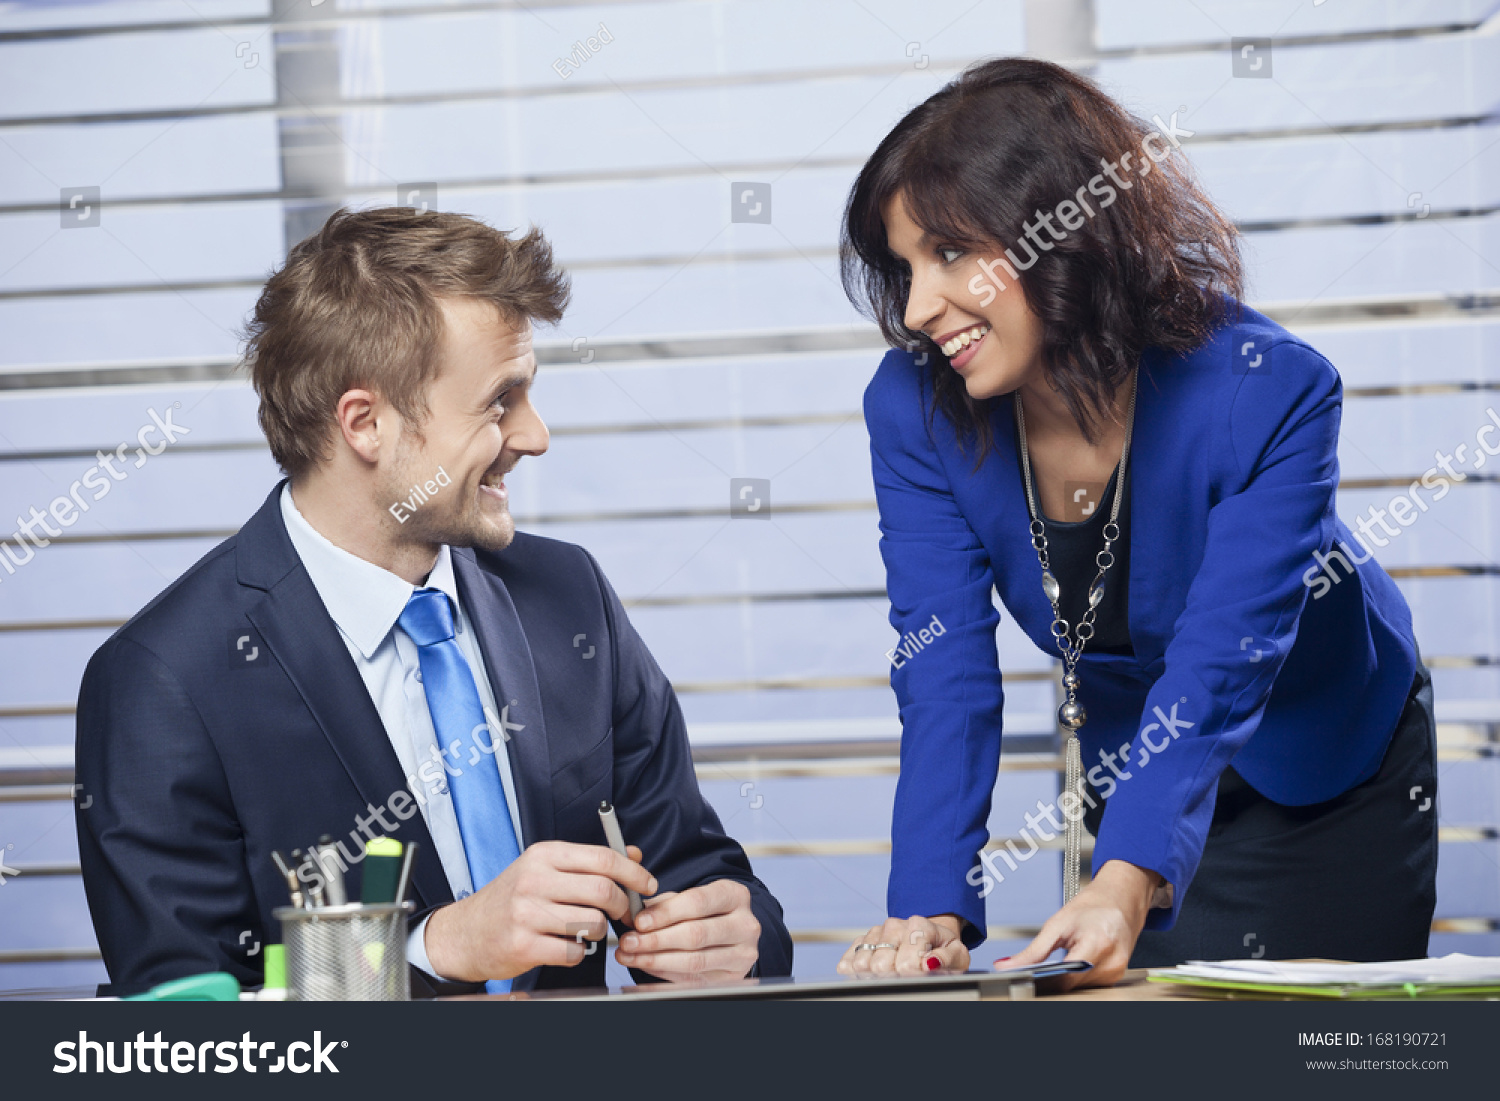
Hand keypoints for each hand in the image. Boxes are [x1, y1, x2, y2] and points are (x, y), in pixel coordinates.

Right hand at [424, 841, 656, 982]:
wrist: (465, 933)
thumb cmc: (511, 899)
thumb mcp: (545, 868)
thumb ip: (589, 861)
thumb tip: (634, 854)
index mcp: (544, 855)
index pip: (602, 858)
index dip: (633, 873)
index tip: (647, 885)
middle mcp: (534, 880)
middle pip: (603, 891)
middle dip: (623, 906)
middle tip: (624, 914)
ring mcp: (527, 913)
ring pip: (593, 923)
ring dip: (599, 931)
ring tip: (585, 930)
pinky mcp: (523, 944)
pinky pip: (573, 951)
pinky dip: (578, 952)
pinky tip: (565, 945)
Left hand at [613, 879, 759, 982]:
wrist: (734, 929)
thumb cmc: (709, 911)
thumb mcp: (693, 897)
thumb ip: (666, 903)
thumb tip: (635, 915)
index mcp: (735, 895)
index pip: (697, 902)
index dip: (665, 913)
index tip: (639, 921)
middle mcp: (745, 924)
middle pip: (695, 934)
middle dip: (656, 940)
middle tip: (629, 942)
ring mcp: (743, 953)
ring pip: (694, 960)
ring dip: (656, 960)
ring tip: (631, 955)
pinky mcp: (734, 976)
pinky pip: (694, 978)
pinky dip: (665, 973)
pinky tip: (647, 966)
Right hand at [836, 914, 968, 975]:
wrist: (931, 938)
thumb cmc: (944, 950)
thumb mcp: (957, 955)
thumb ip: (946, 959)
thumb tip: (929, 963)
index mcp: (918, 925)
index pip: (906, 963)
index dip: (913, 976)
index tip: (921, 976)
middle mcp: (893, 925)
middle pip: (879, 965)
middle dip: (893, 978)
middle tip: (907, 977)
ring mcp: (875, 932)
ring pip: (861, 963)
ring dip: (874, 975)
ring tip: (892, 974)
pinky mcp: (862, 941)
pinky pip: (848, 960)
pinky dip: (854, 971)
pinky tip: (870, 975)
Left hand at [1003, 860, 1157, 989]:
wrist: (1119, 900)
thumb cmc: (1092, 907)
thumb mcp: (1058, 923)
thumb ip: (1034, 951)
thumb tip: (1009, 965)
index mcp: (1097, 943)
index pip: (1066, 977)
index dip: (1044, 981)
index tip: (1027, 979)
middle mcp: (1112, 961)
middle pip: (1072, 985)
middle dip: (1052, 979)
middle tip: (1037, 970)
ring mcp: (1116, 971)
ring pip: (1080, 987)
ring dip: (1066, 979)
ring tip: (1058, 963)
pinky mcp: (1116, 976)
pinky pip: (1090, 984)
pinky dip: (1078, 977)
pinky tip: (1072, 965)